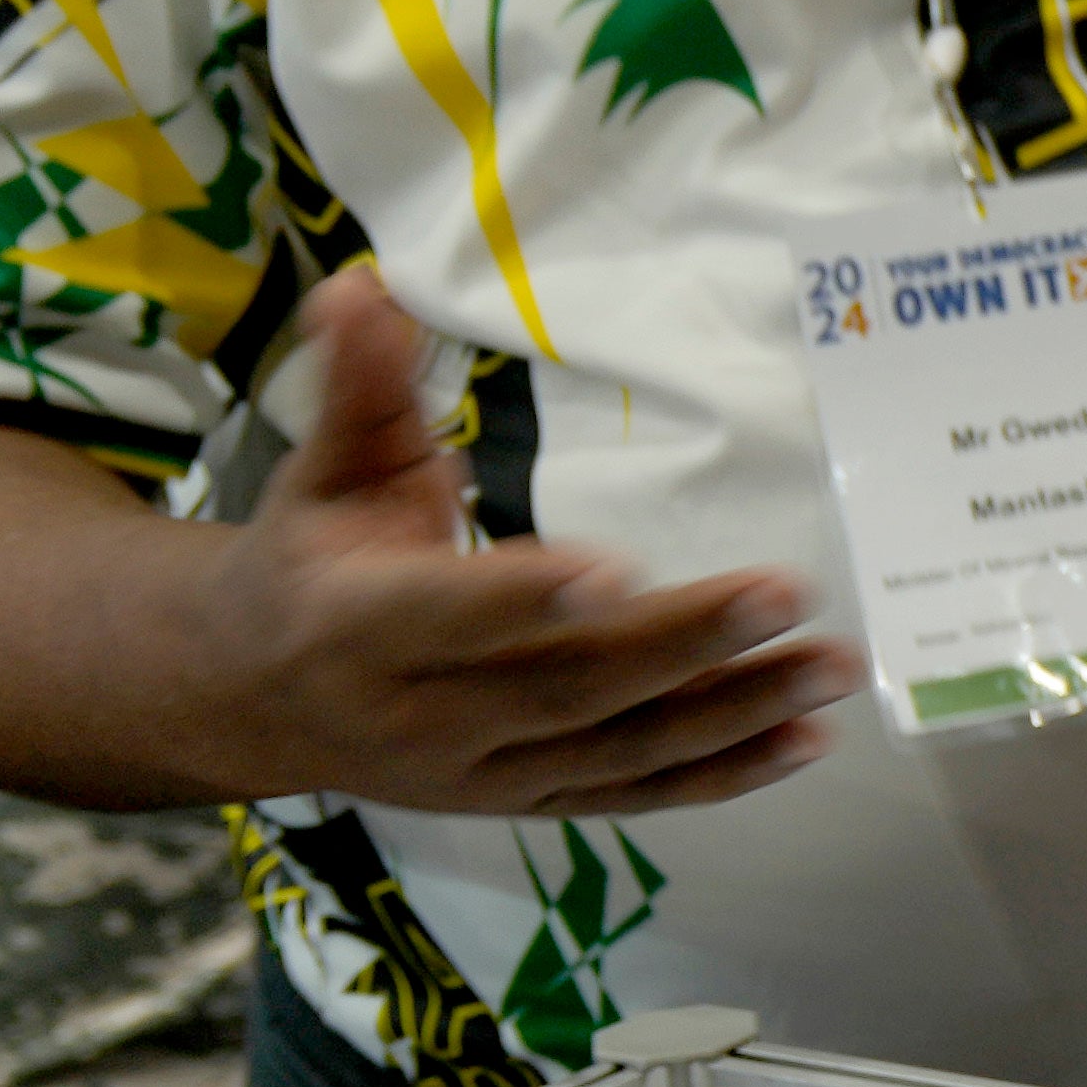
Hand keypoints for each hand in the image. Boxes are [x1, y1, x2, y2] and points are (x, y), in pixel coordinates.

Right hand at [214, 268, 854, 816]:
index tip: (619, 568)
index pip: (448, 617)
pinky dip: (723, 772)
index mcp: (358, 627)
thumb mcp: (326, 469)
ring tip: (832, 662)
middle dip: (681, 642)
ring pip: (616, 748)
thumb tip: (364, 285)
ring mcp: (482, 772)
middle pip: (563, 686)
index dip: (526, 597)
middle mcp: (421, 717)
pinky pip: (634, 793)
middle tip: (789, 591)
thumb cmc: (310, 560)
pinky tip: (807, 736)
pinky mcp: (528, 801)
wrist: (253, 699)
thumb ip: (360, 385)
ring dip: (733, 711)